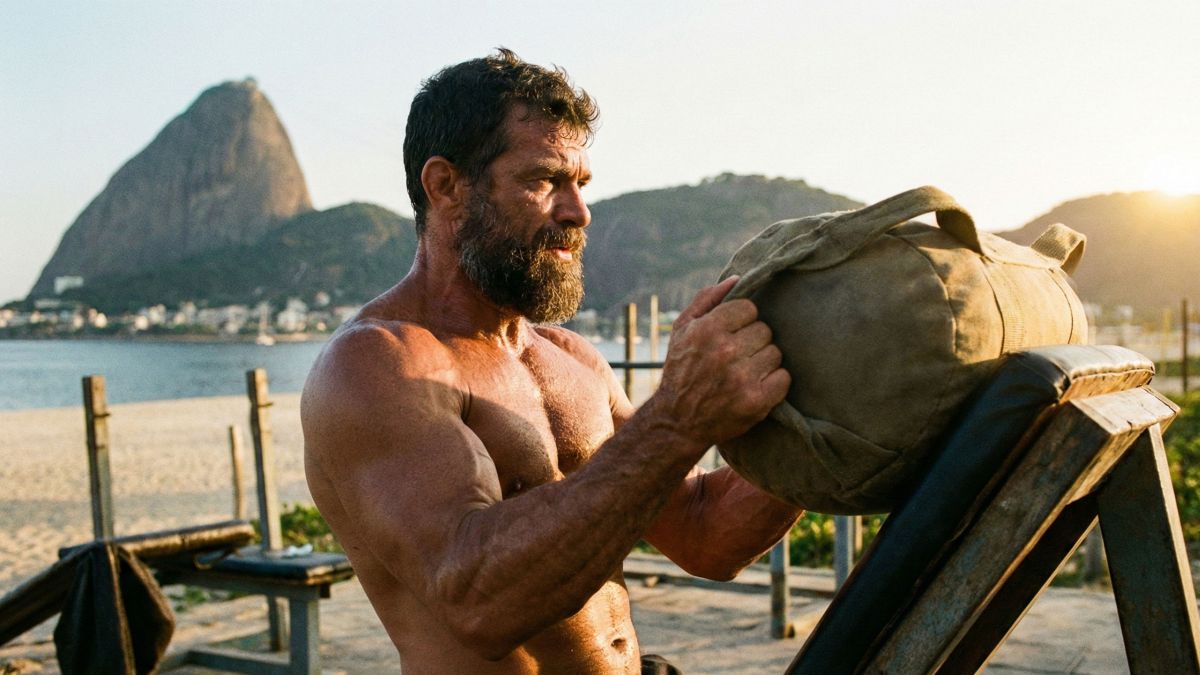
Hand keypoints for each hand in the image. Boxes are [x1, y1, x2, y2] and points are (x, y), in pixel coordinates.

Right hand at [649, 276, 790, 449]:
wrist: (677, 421)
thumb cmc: (681, 370)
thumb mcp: (682, 329)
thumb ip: (707, 299)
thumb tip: (737, 278)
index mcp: (707, 329)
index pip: (750, 308)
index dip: (742, 321)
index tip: (732, 334)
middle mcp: (725, 351)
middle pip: (765, 330)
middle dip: (753, 342)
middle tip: (738, 356)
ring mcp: (742, 377)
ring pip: (776, 353)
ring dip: (764, 362)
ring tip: (745, 372)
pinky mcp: (756, 401)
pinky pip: (784, 378)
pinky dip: (774, 382)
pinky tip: (756, 386)